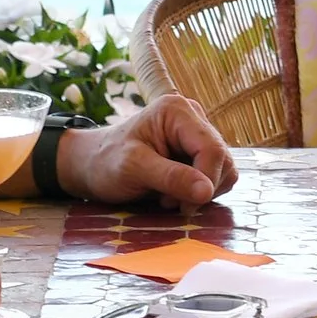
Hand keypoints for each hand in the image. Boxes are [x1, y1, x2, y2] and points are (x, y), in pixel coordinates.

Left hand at [56, 94, 240, 208]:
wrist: (92, 165)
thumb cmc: (106, 162)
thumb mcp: (133, 169)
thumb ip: (171, 178)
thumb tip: (207, 192)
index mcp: (178, 111)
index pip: (212, 150)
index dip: (206, 181)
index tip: (183, 206)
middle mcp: (192, 117)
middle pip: (222, 160)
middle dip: (202, 187)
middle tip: (170, 202)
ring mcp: (196, 135)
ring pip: (224, 169)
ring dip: (201, 191)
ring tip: (168, 197)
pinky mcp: (196, 152)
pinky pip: (215, 176)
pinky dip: (199, 191)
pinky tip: (174, 194)